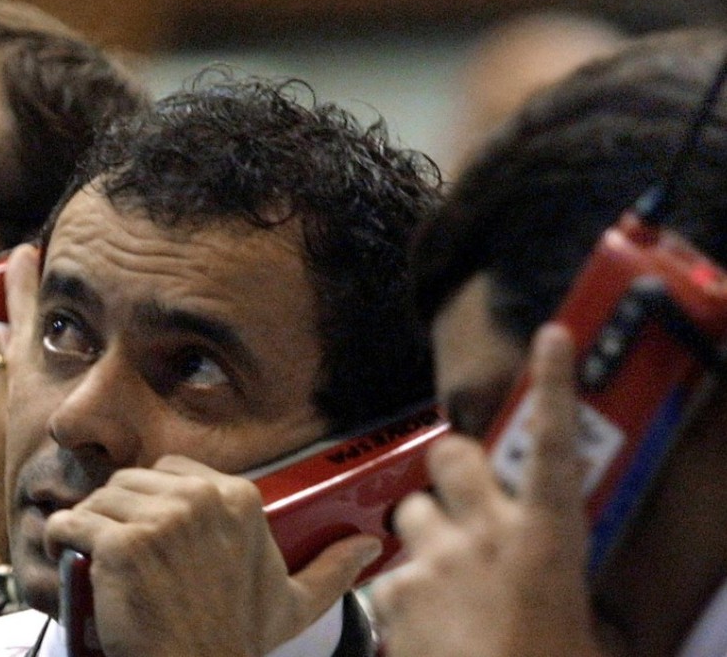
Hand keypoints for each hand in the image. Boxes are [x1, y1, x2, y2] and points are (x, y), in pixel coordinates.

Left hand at [45, 455, 381, 656]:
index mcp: (238, 498)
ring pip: (102, 498)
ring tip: (99, 559)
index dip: (154, 500)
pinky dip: (64, 537)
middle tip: (121, 552)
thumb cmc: (237, 639)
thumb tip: (372, 545)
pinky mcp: (122, 545)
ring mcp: (161, 520)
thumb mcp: (294, 604)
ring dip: (92, 524)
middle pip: (134, 481)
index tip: (149, 533)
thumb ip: (332, 569)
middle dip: (121, 511)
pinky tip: (72, 556)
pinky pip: (74, 522)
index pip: (172, 471)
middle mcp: (202, 499)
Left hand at [371, 324, 606, 656]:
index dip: (553, 387)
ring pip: (408, 513)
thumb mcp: (576, 620)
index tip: (550, 340)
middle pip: (448, 454)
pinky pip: (386, 576)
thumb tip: (549, 580)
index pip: (554, 445)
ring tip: (440, 577)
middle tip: (459, 496)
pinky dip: (401, 594)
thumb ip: (554, 580)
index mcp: (546, 538)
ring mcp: (434, 559)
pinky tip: (420, 623)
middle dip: (450, 466)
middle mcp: (487, 533)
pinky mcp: (393, 592)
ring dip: (422, 535)